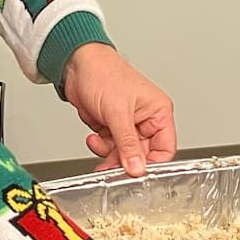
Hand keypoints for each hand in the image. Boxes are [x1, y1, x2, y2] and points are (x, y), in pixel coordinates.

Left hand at [61, 44, 176, 176]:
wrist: (75, 65)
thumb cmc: (103, 73)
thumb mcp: (118, 112)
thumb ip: (128, 144)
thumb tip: (138, 169)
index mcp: (158, 112)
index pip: (164, 149)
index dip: (152, 164)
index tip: (137, 173)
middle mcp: (146, 119)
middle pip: (142, 154)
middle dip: (126, 161)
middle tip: (112, 167)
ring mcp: (127, 124)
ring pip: (125, 154)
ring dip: (110, 155)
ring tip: (99, 145)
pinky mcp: (111, 126)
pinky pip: (110, 147)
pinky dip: (101, 147)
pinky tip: (94, 137)